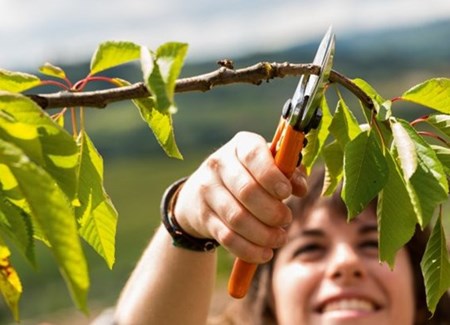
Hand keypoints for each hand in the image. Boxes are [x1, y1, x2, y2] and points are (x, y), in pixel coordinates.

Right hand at [173, 132, 307, 262]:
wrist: (200, 194)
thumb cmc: (247, 176)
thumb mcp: (266, 166)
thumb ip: (288, 172)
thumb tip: (300, 188)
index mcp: (240, 146)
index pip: (254, 156)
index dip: (272, 176)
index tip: (287, 193)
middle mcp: (219, 164)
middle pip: (247, 191)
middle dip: (272, 211)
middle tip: (286, 220)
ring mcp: (207, 190)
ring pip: (237, 218)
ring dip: (264, 234)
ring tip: (279, 238)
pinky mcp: (202, 217)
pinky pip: (227, 238)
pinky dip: (249, 250)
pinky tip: (264, 252)